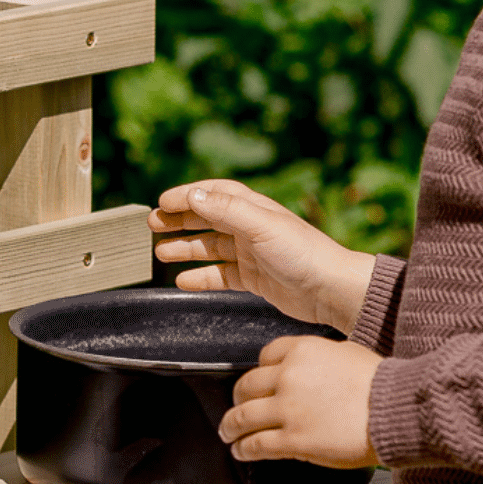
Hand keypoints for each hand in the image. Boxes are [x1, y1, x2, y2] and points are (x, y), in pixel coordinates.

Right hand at [149, 180, 376, 333]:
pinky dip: (201, 277)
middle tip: (152, 225)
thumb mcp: (261, 226)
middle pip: (207, 219)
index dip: (187, 195)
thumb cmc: (301, 253)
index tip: (161, 203)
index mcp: (254, 208)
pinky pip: (220, 276)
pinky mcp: (254, 279)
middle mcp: (251, 228)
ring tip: (161, 254)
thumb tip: (191, 195)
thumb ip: (225, 210)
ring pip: (210, 248)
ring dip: (185, 249)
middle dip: (179, 221)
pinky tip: (182, 281)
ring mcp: (252, 254)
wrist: (330, 289)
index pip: (214, 194)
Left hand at [219, 335, 379, 468]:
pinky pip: (256, 444)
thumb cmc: (384, 384)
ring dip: (230, 426)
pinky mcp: (293, 439)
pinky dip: (243, 449)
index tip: (258, 382)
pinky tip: (241, 452)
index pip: (265, 356)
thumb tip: (314, 368)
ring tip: (228, 433)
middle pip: (247, 385)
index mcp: (303, 351)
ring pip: (242, 416)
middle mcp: (289, 376)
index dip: (259, 371)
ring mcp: (288, 409)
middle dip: (238, 398)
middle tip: (237, 407)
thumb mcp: (348, 354)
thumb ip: (322, 358)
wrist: (398, 410)